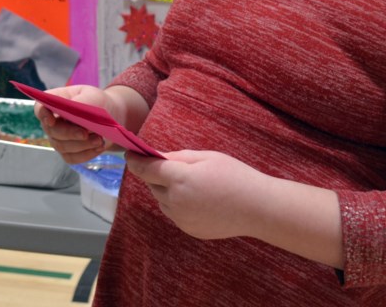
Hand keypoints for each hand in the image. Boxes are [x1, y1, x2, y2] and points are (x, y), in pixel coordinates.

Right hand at [34, 85, 109, 164]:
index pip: (40, 108)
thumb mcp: (92, 96)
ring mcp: (58, 139)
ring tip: (99, 139)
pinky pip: (72, 157)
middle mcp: (51, 122)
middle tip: (85, 134)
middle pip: (52, 131)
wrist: (108, 116)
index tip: (51, 121)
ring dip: (82, 144)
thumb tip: (73, 111)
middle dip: (69, 133)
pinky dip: (87, 153)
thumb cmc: (97, 102)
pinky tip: (99, 147)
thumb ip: (81, 102)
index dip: (43, 115)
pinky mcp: (68, 152)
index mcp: (54, 102)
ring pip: (62, 146)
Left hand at [125, 150, 263, 239]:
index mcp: (180, 179)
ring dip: (165, 190)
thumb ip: (179, 157)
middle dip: (155, 175)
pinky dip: (176, 204)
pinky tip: (196, 199)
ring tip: (187, 183)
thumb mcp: (207, 157)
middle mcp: (175, 201)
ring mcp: (181, 218)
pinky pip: (174, 213)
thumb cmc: (235, 176)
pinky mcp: (188, 229)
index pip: (147, 169)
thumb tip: (159, 158)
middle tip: (167, 167)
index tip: (129, 155)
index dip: (135, 161)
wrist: (257, 208)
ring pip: (162, 201)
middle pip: (153, 185)